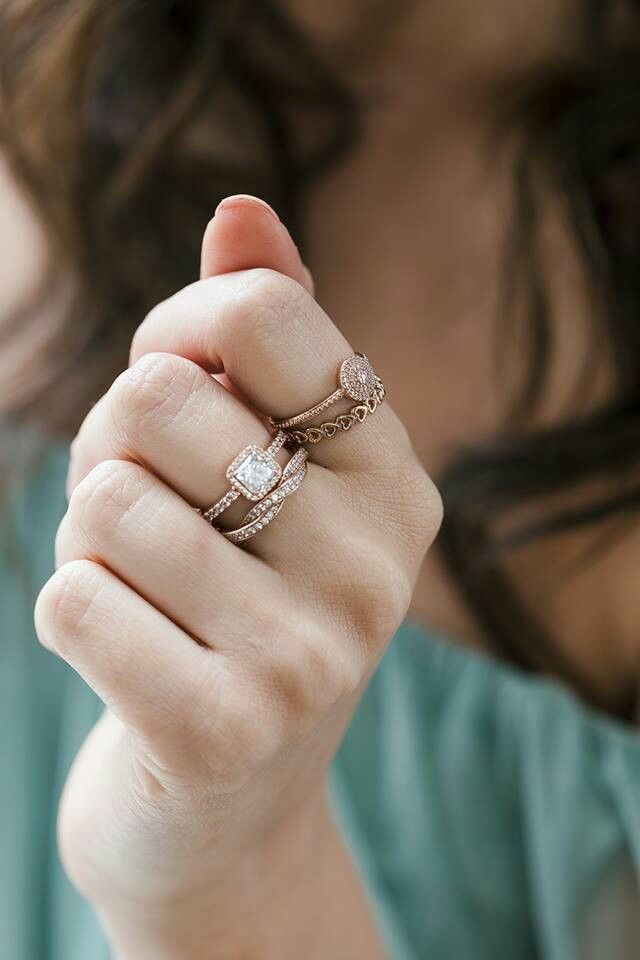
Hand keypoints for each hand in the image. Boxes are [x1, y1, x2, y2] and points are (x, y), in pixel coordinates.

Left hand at [35, 196, 441, 956]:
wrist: (225, 807)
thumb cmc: (237, 602)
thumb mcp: (269, 468)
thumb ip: (261, 339)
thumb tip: (242, 211)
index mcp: (396, 480)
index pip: (264, 318)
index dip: (177, 327)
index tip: (173, 374)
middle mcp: (375, 565)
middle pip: (160, 401)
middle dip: (116, 442)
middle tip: (150, 503)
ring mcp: (309, 657)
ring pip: (105, 502)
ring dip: (89, 537)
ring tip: (145, 589)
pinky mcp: (223, 732)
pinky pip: (71, 597)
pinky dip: (68, 609)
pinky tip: (126, 655)